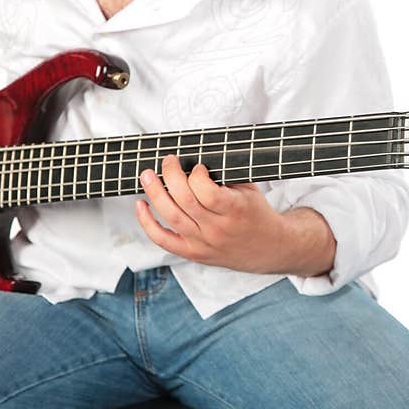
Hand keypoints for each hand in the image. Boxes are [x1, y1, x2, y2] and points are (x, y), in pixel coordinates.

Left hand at [135, 154, 333, 274]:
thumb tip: (196, 155)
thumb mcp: (249, 189)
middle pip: (185, 201)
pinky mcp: (193, 253)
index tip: (198, 167)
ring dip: (155, 193)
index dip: (197, 175)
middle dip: (170, 175)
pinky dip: (147, 223)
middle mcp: (218, 229)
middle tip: (168, 161)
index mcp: (236, 210)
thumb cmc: (256, 214)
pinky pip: (163, 240)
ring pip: (171, 217)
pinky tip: (141, 206)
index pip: (208, 192)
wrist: (267, 248)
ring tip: (147, 176)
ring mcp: (204, 243)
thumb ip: (226, 175)